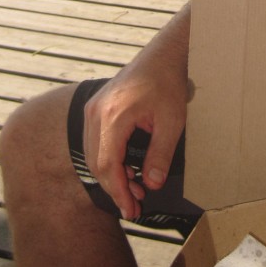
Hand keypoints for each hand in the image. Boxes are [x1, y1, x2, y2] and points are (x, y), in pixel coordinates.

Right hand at [82, 6, 190, 219]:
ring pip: (93, 154)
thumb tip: (151, 184)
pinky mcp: (96, 107)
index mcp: (113, 115)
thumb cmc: (168, 84)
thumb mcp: (172, 122)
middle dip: (115, 188)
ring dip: (111, 176)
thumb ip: (160, 154)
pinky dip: (107, 160)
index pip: (108, 165)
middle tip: (134, 208)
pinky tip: (126, 170)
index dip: (118, 192)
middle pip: (97, 163)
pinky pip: (95, 142)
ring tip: (134, 191)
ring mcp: (93, 108)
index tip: (131, 210)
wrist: (162, 56)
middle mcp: (96, 112)